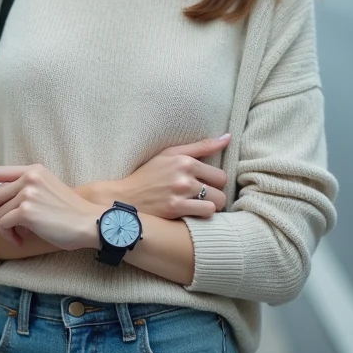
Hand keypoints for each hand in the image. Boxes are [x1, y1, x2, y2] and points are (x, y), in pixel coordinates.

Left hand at [0, 165, 102, 251]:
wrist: (90, 224)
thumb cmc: (70, 213)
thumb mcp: (47, 190)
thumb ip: (25, 189)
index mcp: (34, 169)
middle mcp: (29, 177)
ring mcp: (28, 193)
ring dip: (3, 229)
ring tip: (17, 237)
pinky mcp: (27, 211)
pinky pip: (4, 224)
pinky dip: (8, 236)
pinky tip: (20, 241)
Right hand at [88, 135, 230, 219]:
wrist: (124, 198)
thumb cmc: (148, 175)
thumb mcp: (170, 154)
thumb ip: (201, 146)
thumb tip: (228, 137)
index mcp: (184, 160)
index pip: (220, 174)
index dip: (215, 182)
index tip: (206, 186)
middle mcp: (184, 174)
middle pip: (221, 188)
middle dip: (215, 194)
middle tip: (203, 197)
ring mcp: (180, 192)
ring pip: (217, 202)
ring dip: (211, 206)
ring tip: (199, 206)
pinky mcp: (176, 208)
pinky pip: (206, 213)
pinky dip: (202, 215)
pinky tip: (192, 213)